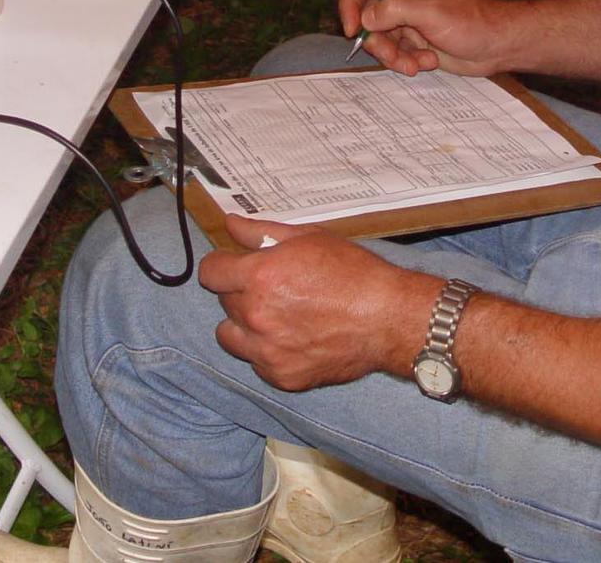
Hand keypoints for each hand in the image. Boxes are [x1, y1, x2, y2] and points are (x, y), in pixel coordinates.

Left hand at [199, 215, 435, 389]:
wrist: (389, 318)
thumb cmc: (353, 272)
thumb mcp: (307, 238)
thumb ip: (260, 232)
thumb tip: (230, 224)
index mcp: (260, 277)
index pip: (210, 273)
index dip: (221, 266)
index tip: (232, 266)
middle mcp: (257, 315)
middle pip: (223, 302)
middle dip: (240, 292)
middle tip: (270, 288)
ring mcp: (269, 351)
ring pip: (230, 336)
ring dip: (244, 325)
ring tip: (274, 316)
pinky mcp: (283, 376)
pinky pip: (256, 363)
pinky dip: (266, 352)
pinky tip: (292, 338)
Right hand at [338, 0, 513, 75]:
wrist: (499, 47)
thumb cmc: (474, 22)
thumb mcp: (433, 13)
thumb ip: (395, 10)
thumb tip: (365, 19)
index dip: (350, 2)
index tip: (352, 28)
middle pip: (365, 15)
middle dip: (376, 40)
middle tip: (390, 55)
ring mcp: (405, 19)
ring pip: (377, 38)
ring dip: (392, 56)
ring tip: (415, 64)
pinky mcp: (411, 40)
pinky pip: (392, 52)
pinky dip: (405, 61)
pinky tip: (428, 62)